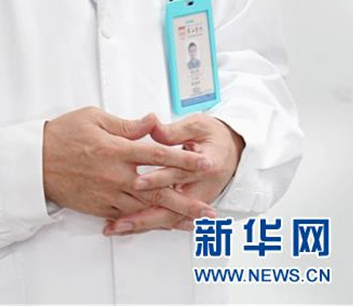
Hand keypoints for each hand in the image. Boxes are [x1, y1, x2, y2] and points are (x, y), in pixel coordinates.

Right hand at [42, 107, 216, 223]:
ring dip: (172, 216)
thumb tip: (153, 121)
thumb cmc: (63, 134)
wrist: (35, 162)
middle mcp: (116, 175)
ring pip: (147, 208)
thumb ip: (127, 125)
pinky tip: (161, 224)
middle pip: (158, 190)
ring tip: (193, 222)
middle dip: (186, 200)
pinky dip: (147, 221)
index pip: (158, 154)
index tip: (204, 163)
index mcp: (117, 149)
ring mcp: (109, 195)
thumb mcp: (94, 117)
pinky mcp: (101, 207)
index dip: (184, 159)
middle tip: (208, 208)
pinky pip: (129, 216)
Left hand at [103, 114, 244, 235]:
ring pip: (168, 218)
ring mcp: (196, 201)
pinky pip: (169, 219)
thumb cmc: (215, 136)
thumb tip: (153, 126)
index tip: (137, 182)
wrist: (234, 150)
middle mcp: (201, 188)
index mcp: (205, 166)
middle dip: (144, 216)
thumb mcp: (197, 125)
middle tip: (121, 220)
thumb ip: (174, 131)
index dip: (157, 179)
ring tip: (118, 227)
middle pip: (171, 208)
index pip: (177, 174)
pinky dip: (150, 224)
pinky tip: (131, 227)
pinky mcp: (190, 206)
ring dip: (143, 224)